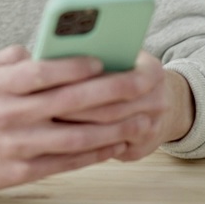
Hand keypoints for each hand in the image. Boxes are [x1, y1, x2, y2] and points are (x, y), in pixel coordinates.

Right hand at [0, 45, 145, 191]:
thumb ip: (9, 58)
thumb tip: (42, 49)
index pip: (43, 71)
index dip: (75, 66)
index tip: (104, 60)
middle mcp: (10, 114)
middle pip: (69, 101)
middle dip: (111, 91)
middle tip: (139, 83)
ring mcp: (18, 145)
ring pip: (76, 135)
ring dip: (113, 127)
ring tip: (139, 119)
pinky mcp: (21, 171)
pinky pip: (67, 162)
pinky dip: (95, 154)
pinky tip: (115, 145)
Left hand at [58, 51, 195, 160]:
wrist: (159, 102)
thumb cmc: (125, 73)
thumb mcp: (119, 56)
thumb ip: (94, 53)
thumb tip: (48, 55)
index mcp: (153, 73)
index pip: (124, 81)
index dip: (90, 84)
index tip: (60, 82)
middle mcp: (158, 102)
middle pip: (112, 108)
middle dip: (77, 107)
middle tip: (45, 106)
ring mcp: (152, 129)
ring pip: (108, 131)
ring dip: (77, 126)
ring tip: (48, 120)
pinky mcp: (140, 150)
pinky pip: (108, 150)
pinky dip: (85, 145)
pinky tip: (62, 138)